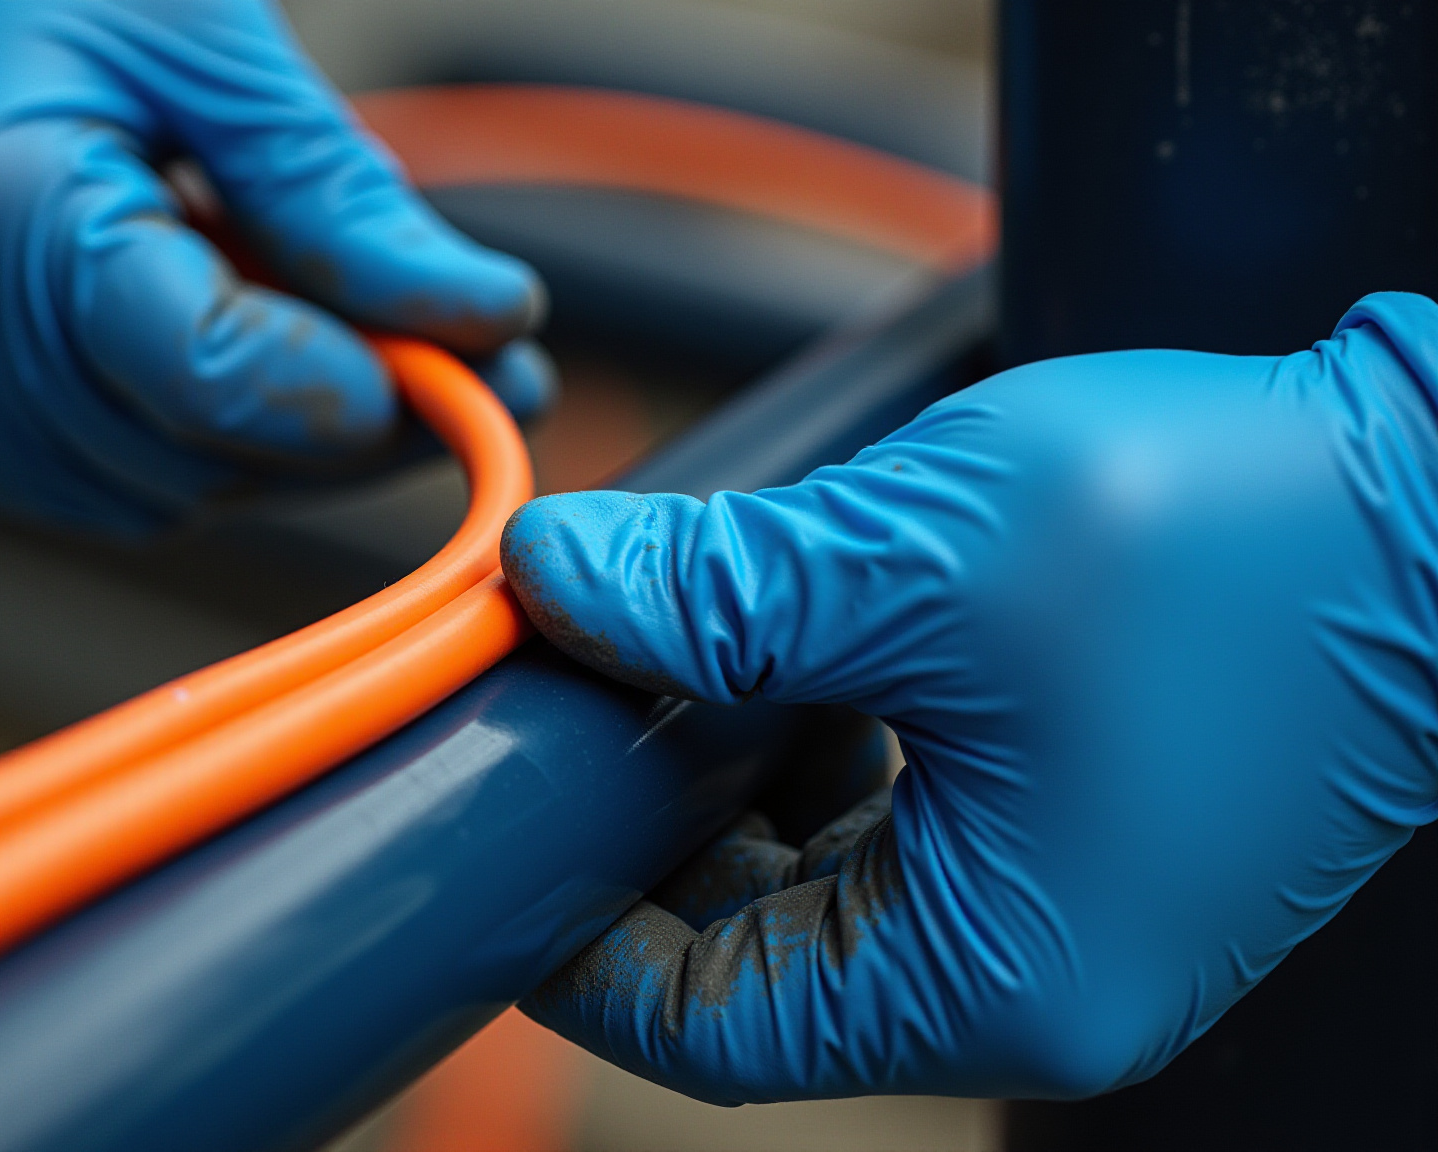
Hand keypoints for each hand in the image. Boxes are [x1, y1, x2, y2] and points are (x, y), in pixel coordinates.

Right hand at [0, 0, 551, 531]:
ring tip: (357, 324)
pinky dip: (214, 430)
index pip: (219, 382)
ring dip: (295, 431)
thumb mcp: (195, 39)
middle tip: (476, 349)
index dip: (374, 385)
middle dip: (362, 413)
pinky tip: (246, 341)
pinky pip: (125, 483)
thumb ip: (332, 195)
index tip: (495, 348)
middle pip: (214, 456)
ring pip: (182, 492)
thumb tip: (478, 318)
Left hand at [500, 293, 1437, 1101]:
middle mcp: (1039, 984)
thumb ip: (715, 591)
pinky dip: (834, 754)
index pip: (714, 1030)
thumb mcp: (923, 557)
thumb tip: (551, 580)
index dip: (584, 943)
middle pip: (765, 961)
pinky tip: (797, 654)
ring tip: (678, 661)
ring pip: (832, 888)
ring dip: (740, 780)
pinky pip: (913, 834)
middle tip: (577, 715)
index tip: (505, 830)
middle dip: (658, 836)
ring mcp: (1075, 918)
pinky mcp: (1097, 842)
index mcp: (996, 982)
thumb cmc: (1236, 536)